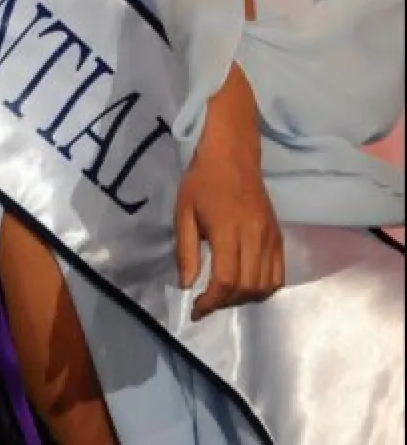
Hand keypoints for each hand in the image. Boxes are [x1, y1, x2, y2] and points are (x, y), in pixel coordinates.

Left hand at [175, 65, 283, 320]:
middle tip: (207, 302)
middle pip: (246, 288)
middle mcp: (255, 236)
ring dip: (244, 298)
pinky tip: (246, 285)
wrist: (232, 154)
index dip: (211, 302)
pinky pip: (279, 275)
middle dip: (225, 303)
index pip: (226, 280)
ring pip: (265, 286)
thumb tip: (187, 286)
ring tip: (224, 294)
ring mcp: (271, 237)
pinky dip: (263, 288)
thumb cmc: (202, 181)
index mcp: (228, 229)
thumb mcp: (184, 212)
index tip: (196, 309)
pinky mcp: (279, 236)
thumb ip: (186, 251)